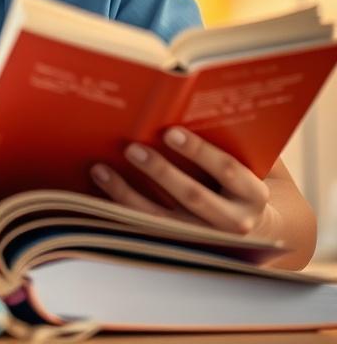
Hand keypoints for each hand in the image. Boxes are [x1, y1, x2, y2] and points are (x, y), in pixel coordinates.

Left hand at [89, 126, 279, 236]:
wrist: (258, 229)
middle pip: (193, 197)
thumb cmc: (241, 182)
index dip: (199, 151)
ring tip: (100, 169)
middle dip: (160, 172)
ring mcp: (206, 241)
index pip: (227, 170)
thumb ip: (229, 141)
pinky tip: (98, 194)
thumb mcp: (249, 163)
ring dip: (127, 194)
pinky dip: (120, 212)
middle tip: (132, 148)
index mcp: (253, 195)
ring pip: (162, 221)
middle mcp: (234, 223)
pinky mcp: (180, 249)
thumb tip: (181, 107)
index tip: (170, 132)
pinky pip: (146, 232)